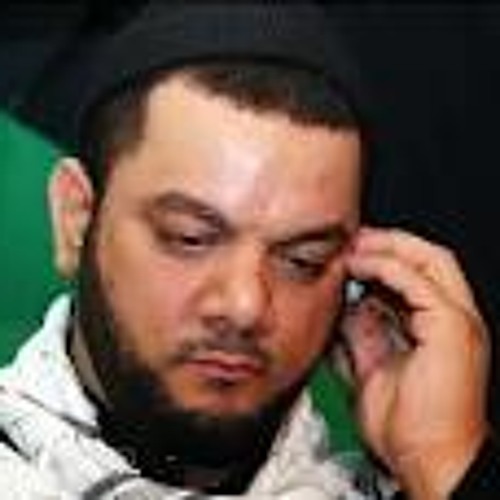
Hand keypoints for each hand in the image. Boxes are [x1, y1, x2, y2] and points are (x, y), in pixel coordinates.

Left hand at [342, 227, 488, 498]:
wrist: (425, 457)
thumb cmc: (404, 424)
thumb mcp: (372, 366)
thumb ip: (362, 334)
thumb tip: (346, 308)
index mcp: (439, 328)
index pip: (417, 275)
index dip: (386, 257)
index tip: (352, 252)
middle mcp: (455, 318)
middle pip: (430, 258)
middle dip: (390, 242)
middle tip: (355, 239)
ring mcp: (458, 321)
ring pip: (432, 259)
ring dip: (389, 247)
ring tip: (356, 245)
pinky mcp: (453, 327)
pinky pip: (419, 282)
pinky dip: (388, 267)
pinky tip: (360, 265)